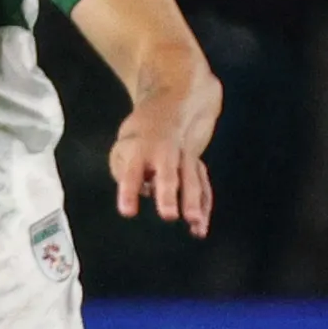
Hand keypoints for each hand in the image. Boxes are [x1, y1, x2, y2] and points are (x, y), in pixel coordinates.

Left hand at [110, 92, 216, 237]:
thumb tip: (143, 190)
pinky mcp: (197, 163)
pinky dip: (204, 206)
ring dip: (194, 202)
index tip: (128, 212)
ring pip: (191, 180)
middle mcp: (164, 153)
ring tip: (195, 224)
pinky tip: (200, 227)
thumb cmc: (141, 134)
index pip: (132, 173)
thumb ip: (124, 169)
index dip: (130, 192)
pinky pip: (203, 186)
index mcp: (140, 149)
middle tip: (168, 216)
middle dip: (168, 195)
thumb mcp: (123, 144)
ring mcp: (184, 157)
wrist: (175, 101)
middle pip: (167, 175)